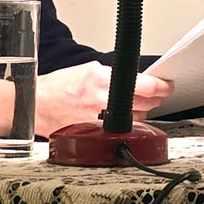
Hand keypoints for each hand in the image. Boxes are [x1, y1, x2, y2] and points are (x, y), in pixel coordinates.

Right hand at [32, 64, 173, 135]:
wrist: (36, 105)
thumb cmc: (59, 88)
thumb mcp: (88, 70)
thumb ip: (113, 75)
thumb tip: (137, 79)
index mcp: (102, 79)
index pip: (145, 85)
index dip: (161, 87)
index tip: (167, 86)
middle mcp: (103, 100)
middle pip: (146, 103)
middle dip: (155, 98)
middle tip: (157, 94)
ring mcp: (100, 119)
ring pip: (137, 118)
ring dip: (141, 112)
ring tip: (133, 104)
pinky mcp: (96, 133)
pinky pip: (123, 130)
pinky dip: (126, 124)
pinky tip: (121, 118)